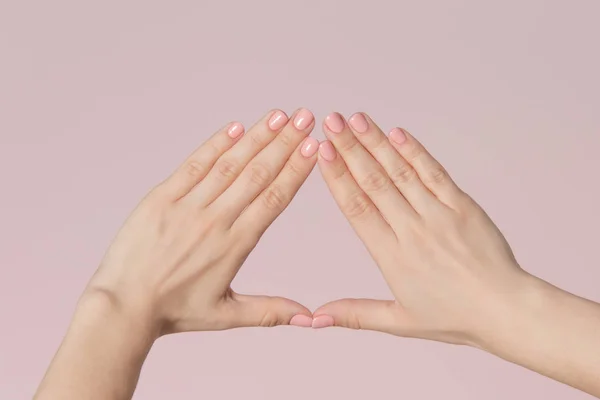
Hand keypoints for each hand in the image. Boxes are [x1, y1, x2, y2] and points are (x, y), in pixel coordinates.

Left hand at [87, 109, 318, 335]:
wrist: (123, 307)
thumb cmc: (174, 312)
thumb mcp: (227, 315)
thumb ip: (271, 311)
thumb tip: (310, 318)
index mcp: (234, 245)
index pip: (273, 199)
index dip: (295, 170)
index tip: (313, 147)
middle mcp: (214, 221)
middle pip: (257, 174)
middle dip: (284, 143)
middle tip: (306, 118)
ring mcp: (186, 206)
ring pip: (229, 165)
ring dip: (256, 137)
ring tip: (279, 116)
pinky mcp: (161, 198)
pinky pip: (193, 165)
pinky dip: (215, 145)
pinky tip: (235, 127)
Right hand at [313, 112, 526, 344]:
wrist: (506, 310)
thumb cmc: (454, 317)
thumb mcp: (399, 321)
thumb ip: (356, 314)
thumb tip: (316, 317)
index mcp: (392, 257)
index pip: (357, 209)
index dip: (337, 177)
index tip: (322, 152)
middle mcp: (412, 231)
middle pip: (374, 182)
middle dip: (349, 149)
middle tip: (331, 122)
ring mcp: (439, 215)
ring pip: (401, 172)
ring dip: (377, 143)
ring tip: (356, 119)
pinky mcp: (463, 206)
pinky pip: (434, 173)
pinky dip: (415, 152)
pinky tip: (397, 133)